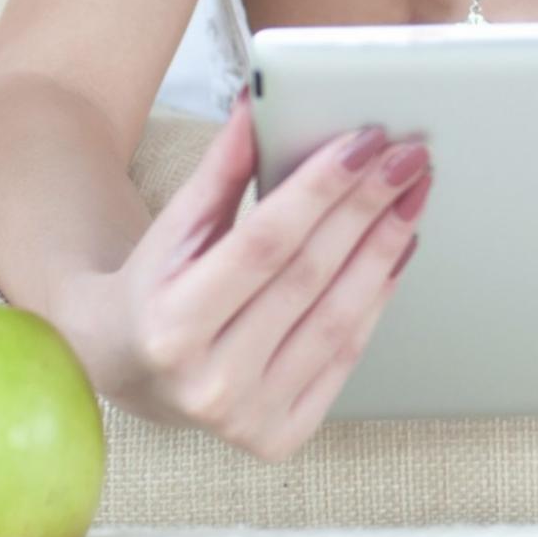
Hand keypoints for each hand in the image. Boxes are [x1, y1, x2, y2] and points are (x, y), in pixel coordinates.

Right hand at [55, 90, 432, 462]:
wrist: (124, 371)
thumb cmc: (154, 287)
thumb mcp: (173, 227)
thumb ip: (220, 169)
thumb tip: (259, 99)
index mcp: (172, 326)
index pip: (264, 244)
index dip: (320, 189)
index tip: (366, 141)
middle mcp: (208, 381)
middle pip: (310, 278)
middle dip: (367, 208)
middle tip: (409, 157)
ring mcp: (247, 418)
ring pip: (338, 319)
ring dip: (386, 249)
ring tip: (413, 196)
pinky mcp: (280, 436)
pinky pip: (345, 356)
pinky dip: (377, 298)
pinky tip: (399, 249)